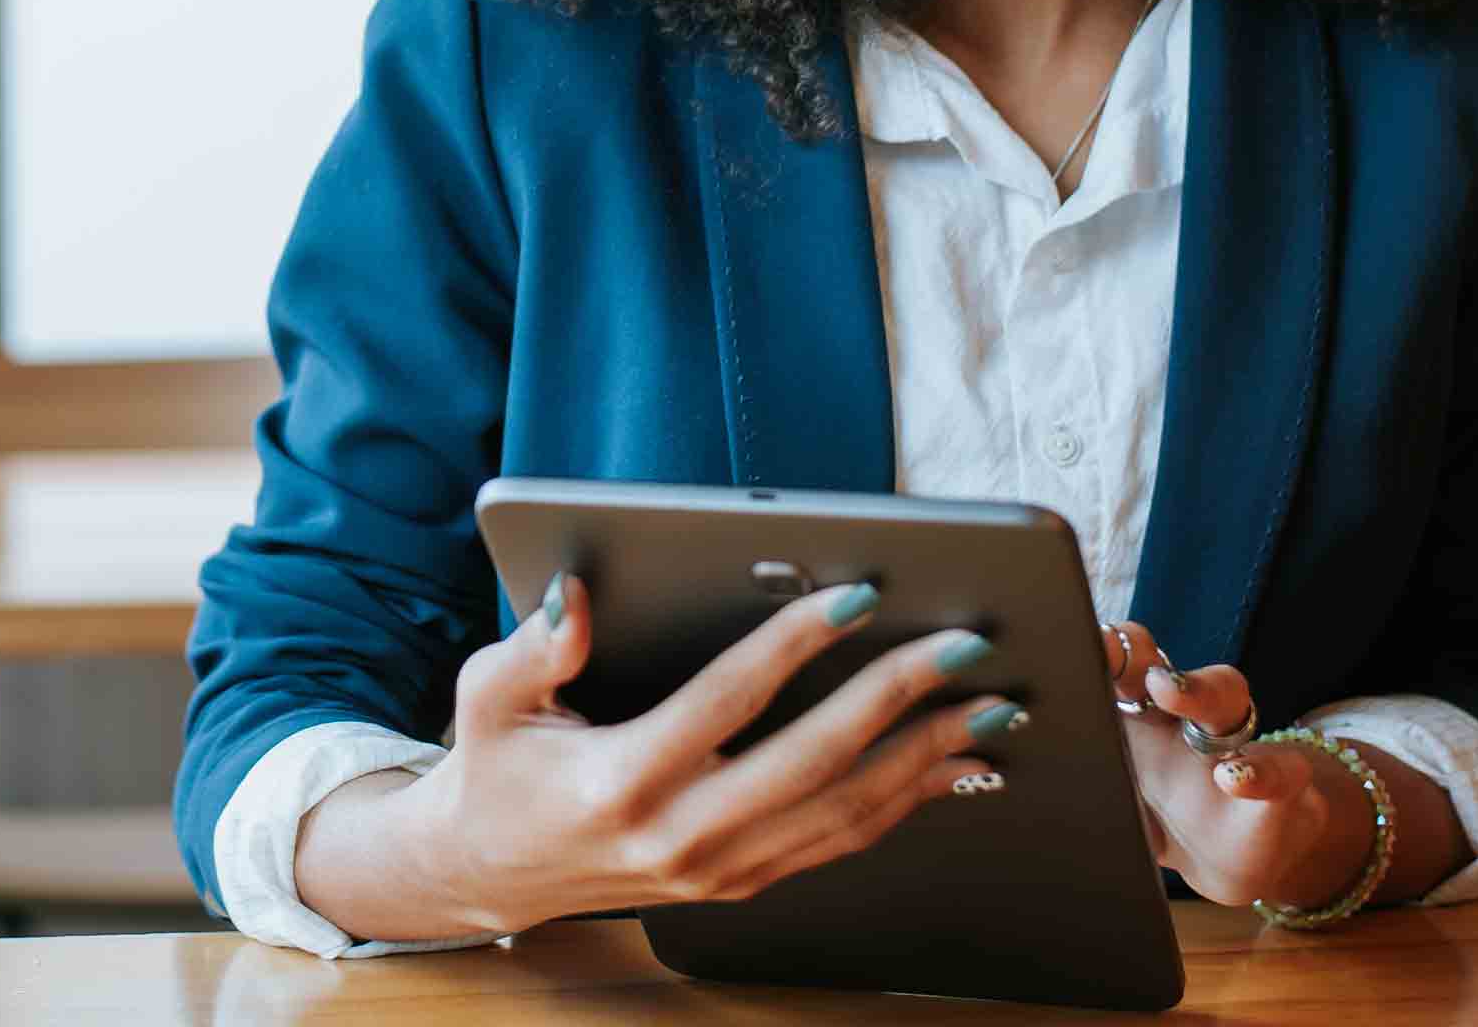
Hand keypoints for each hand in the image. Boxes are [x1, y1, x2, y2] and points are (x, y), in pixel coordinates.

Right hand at [293, 575, 1017, 939]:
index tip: (860, 593)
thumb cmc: (496, 766)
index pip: (729, 700)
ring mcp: (716, 869)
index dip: (797, 642)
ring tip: (989, 705)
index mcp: (621, 778)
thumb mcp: (488, 696)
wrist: (489, 872)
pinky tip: (953, 765)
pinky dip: (906, 802)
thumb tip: (574, 595)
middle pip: (813, 762)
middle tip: (964, 647)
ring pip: (843, 812)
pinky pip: (838, 841)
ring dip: (926, 757)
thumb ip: (534, 646)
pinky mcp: (739, 883)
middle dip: (898, 699)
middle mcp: (678, 835)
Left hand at [1099, 620, 1372, 910]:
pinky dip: (1258, 774)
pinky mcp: (1279, 791)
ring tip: (1167, 689)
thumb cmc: (1165, 820)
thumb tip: (1010, 775)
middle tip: (1095, 649)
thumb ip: (1086, 776)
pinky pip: (1276, 772)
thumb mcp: (1123, 798)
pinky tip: (1235, 780)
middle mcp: (1185, 723)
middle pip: (1165, 669)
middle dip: (1137, 654)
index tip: (1075, 642)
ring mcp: (1234, 750)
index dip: (1102, 652)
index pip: (1124, 669)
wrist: (1230, 863)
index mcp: (1142, 722)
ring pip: (1224, 698)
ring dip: (1195, 688)